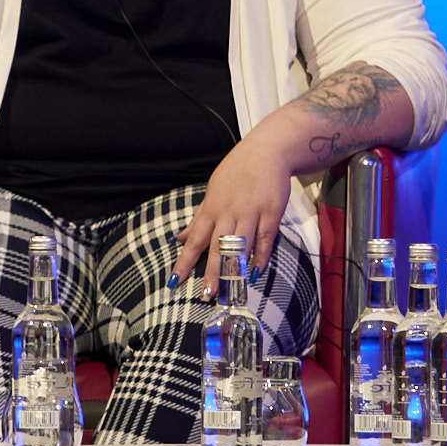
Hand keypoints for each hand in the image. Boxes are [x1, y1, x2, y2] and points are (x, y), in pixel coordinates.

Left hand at [183, 136, 295, 284]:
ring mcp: (251, 213)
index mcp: (212, 209)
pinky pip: (265, 240)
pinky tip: (254, 273)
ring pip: (241, 246)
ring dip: (235, 270)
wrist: (267, 152)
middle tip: (206, 294)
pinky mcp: (272, 213)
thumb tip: (180, 238)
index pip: (194, 240)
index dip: (184, 261)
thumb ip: (199, 218)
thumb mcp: (213, 192)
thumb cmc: (237, 172)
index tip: (174, 280)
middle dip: (212, 272)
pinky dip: (260, 257)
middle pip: (218, 247)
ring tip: (230, 291)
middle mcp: (229, 212)